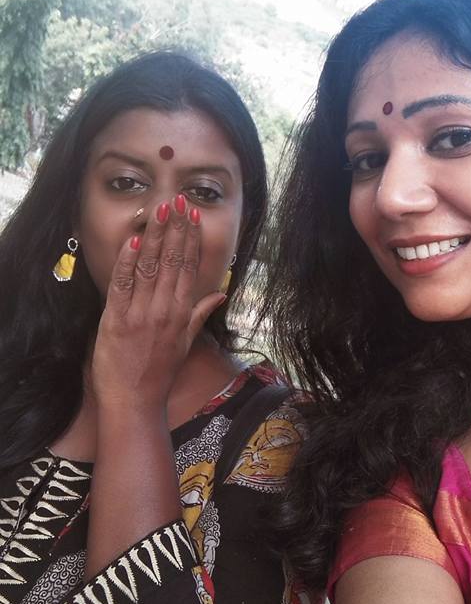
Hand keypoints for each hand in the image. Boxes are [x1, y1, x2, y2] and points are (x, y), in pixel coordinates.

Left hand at [91, 195, 224, 411]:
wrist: (134, 402)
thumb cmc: (158, 374)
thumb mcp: (184, 343)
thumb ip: (200, 314)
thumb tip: (220, 293)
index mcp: (181, 314)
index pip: (188, 268)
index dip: (190, 239)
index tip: (192, 215)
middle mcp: (164, 311)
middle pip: (173, 262)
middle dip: (176, 229)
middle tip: (178, 200)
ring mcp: (141, 315)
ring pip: (150, 268)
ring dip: (156, 237)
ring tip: (161, 210)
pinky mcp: (116, 321)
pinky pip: (123, 285)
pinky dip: (128, 263)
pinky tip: (134, 241)